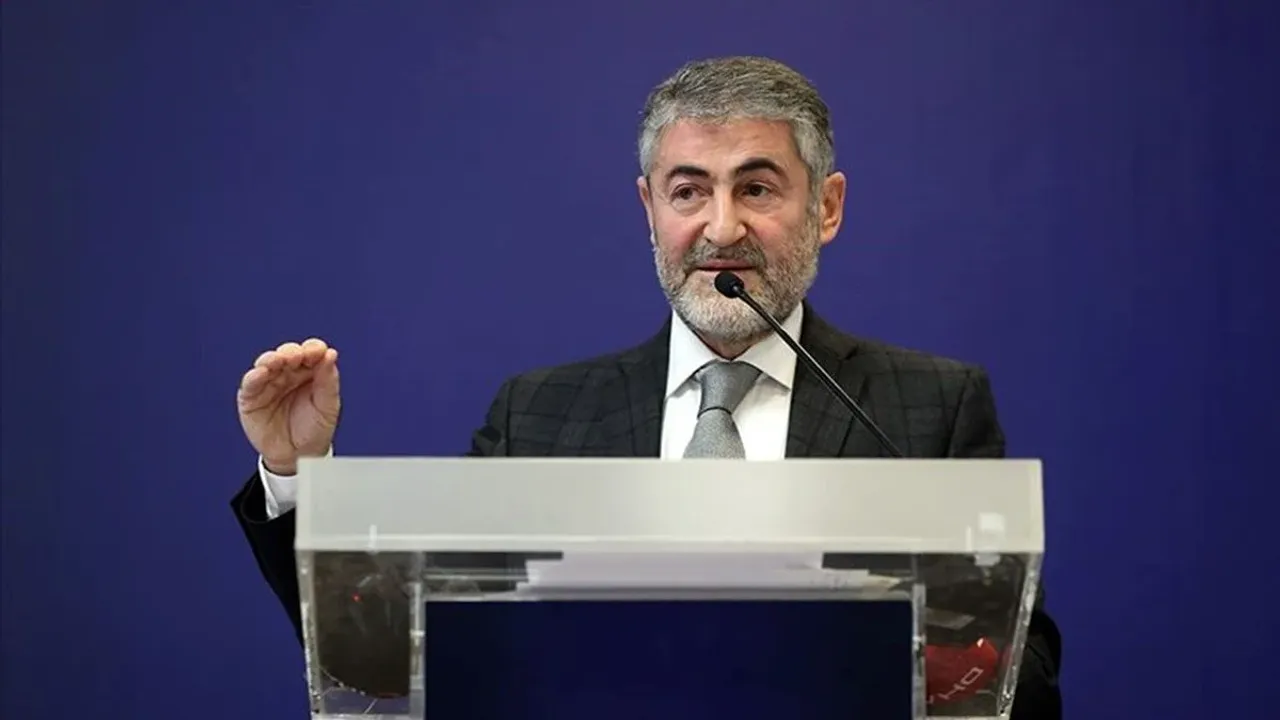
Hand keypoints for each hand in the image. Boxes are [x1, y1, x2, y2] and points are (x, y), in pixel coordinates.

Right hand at [237, 338, 340, 474]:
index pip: (311, 353)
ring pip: (267, 364)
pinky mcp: (251, 397)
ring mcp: (269, 383)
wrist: (298, 457)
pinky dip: (254, 376)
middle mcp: (289, 374)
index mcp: (310, 372)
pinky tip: (261, 373)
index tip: (319, 351)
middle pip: (288, 354)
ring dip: (272, 359)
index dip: (313, 348)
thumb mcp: (328, 406)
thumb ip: (328, 381)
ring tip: (278, 360)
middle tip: (298, 356)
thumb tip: (330, 355)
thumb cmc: (314, 430)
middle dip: (292, 352)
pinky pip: (250, 383)